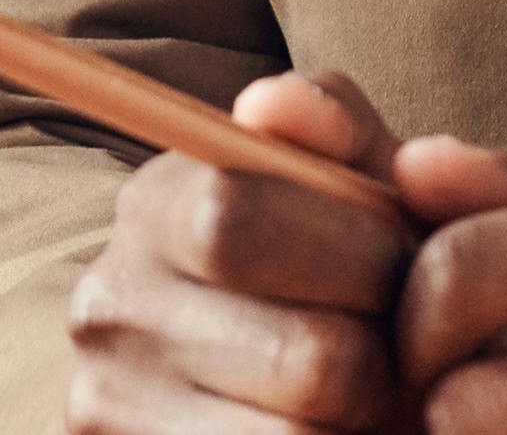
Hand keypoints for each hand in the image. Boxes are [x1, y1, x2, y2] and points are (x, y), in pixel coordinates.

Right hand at [63, 71, 420, 431]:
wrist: (314, 380)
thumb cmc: (347, 268)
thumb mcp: (352, 181)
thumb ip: (334, 122)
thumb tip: (270, 103)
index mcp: (153, 204)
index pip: (238, 222)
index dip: (357, 251)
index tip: (399, 264)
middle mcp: (108, 302)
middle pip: (300, 357)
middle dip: (381, 354)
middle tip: (398, 346)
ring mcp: (109, 402)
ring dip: (366, 423)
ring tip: (369, 396)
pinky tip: (336, 431)